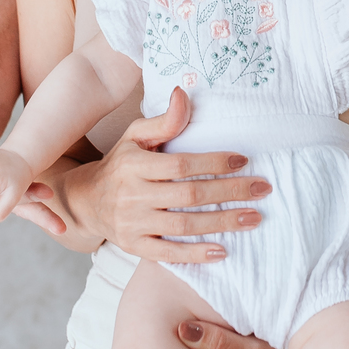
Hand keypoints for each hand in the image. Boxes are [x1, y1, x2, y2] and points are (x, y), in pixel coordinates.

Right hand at [62, 86, 271, 260]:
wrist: (86, 201)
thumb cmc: (121, 164)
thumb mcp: (136, 136)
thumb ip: (164, 120)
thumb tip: (184, 93)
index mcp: (133, 165)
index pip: (180, 165)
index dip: (214, 163)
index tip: (243, 160)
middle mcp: (131, 196)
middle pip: (188, 196)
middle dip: (230, 192)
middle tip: (262, 188)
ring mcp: (132, 224)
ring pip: (183, 226)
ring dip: (223, 223)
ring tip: (253, 218)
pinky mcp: (133, 247)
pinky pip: (168, 254)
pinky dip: (196, 255)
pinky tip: (223, 251)